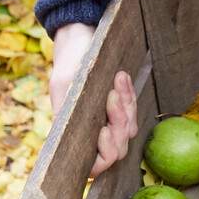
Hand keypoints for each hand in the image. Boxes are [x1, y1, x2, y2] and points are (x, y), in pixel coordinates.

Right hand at [49, 22, 136, 176]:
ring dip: (125, 107)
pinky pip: (133, 112)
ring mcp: (107, 121)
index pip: (95, 165)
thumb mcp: (64, 84)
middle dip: (118, 124)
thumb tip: (70, 139)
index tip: (104, 130)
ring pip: (128, 130)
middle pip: (116, 149)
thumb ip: (66, 112)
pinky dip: (130, 96)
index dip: (103, 155)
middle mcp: (92, 132)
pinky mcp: (120, 108)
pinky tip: (122, 79)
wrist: (81, 33)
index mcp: (74, 134)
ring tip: (117, 82)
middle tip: (112, 98)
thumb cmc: (70, 59)